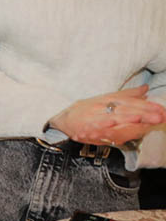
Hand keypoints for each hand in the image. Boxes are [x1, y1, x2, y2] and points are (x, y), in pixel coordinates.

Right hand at [49, 85, 164, 146]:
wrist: (63, 121)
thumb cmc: (85, 110)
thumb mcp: (104, 99)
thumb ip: (126, 95)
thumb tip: (145, 90)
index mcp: (107, 99)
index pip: (129, 101)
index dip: (145, 106)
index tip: (160, 109)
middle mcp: (101, 108)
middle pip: (124, 110)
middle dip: (143, 113)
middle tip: (158, 116)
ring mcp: (94, 120)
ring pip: (113, 119)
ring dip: (127, 119)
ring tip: (141, 119)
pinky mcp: (87, 130)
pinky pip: (98, 128)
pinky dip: (106, 126)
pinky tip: (114, 124)